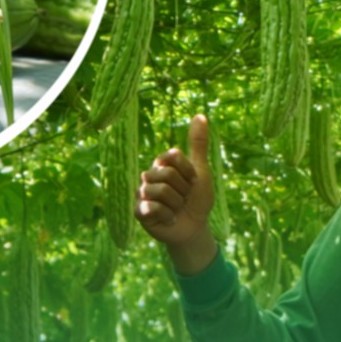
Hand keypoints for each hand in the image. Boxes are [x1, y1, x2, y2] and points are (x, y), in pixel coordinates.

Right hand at [135, 113, 218, 275]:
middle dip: (184, 190)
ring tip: (176, 209)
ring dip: (176, 204)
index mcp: (162, 164)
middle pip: (167, 174)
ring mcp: (142, 194)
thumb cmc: (197, 198)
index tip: (192, 181)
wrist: (194, 226)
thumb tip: (201, 114)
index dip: (188, 172)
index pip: (173, 156)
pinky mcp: (138, 211)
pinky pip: (152, 208)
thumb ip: (198, 144)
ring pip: (161, 191)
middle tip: (184, 198)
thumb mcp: (201, 170)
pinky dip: (168, 216)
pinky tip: (168, 219)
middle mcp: (149, 176)